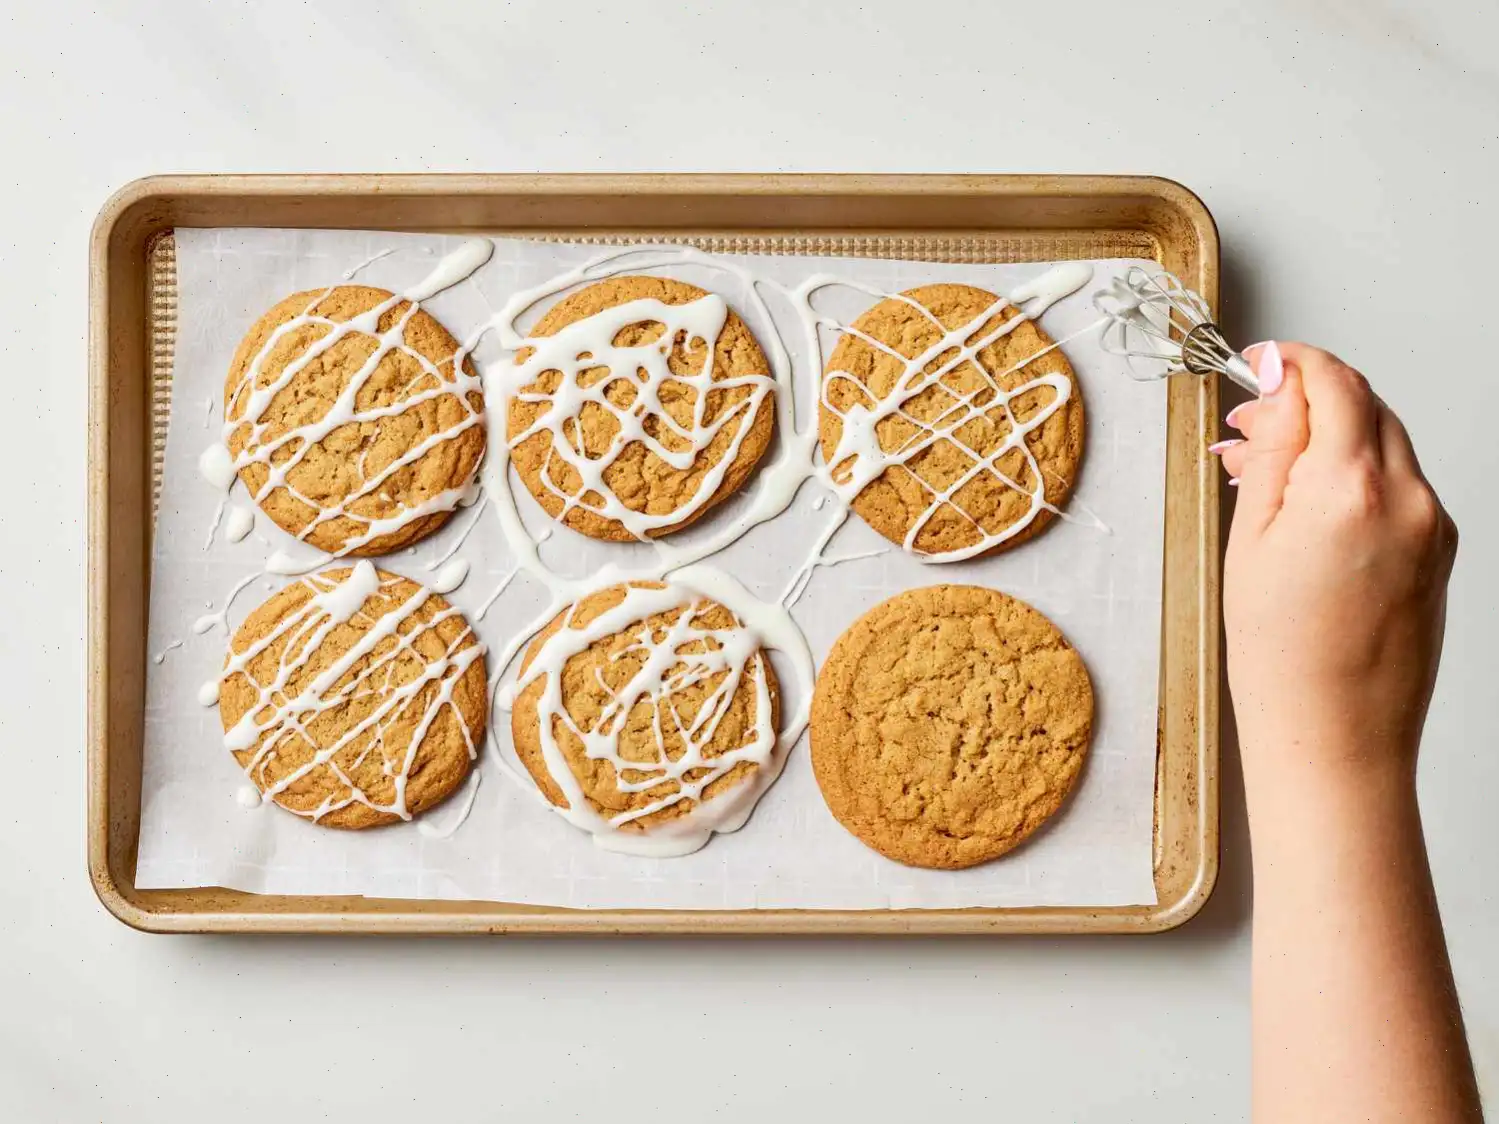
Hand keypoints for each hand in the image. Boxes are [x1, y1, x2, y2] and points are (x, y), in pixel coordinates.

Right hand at [1216, 342, 1457, 787]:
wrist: (1335, 735)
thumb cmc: (1283, 658)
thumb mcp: (1250, 539)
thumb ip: (1272, 452)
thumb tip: (1278, 394)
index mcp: (1351, 486)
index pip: (1334, 382)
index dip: (1291, 361)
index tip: (1258, 364)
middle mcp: (1407, 496)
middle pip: (1366, 405)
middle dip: (1308, 399)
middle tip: (1249, 422)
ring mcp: (1432, 524)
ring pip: (1384, 442)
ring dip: (1331, 436)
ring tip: (1267, 474)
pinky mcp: (1440, 551)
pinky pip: (1399, 485)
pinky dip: (1355, 475)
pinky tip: (1306, 508)